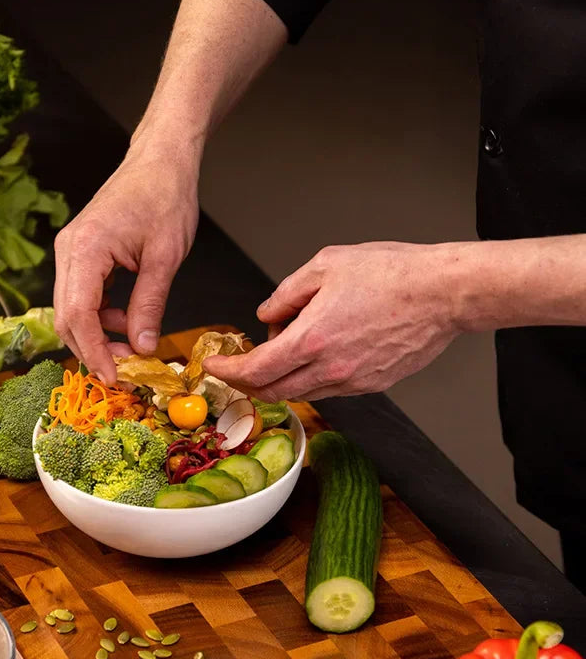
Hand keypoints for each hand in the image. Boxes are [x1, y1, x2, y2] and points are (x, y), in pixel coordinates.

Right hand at [53, 147, 198, 380]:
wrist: (160, 161)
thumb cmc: (166, 197)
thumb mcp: (165, 258)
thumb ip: (150, 305)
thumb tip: (142, 348)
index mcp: (86, 249)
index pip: (78, 316)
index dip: (94, 352)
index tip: (114, 377)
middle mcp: (68, 250)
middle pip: (66, 318)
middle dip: (93, 349)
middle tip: (125, 371)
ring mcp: (70, 250)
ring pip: (72, 310)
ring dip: (97, 334)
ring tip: (133, 345)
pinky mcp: (80, 252)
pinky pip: (81, 295)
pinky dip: (100, 316)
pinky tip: (126, 320)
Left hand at [204, 241, 467, 400]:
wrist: (444, 292)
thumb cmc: (393, 273)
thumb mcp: (326, 266)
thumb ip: (287, 293)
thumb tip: (266, 314)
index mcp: (313, 338)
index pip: (255, 369)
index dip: (228, 371)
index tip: (215, 366)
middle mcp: (331, 368)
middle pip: (273, 390)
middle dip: (248, 381)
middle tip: (240, 363)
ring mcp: (353, 381)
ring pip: (301, 392)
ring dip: (282, 377)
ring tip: (288, 343)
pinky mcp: (372, 384)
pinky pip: (330, 389)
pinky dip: (311, 377)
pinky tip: (318, 351)